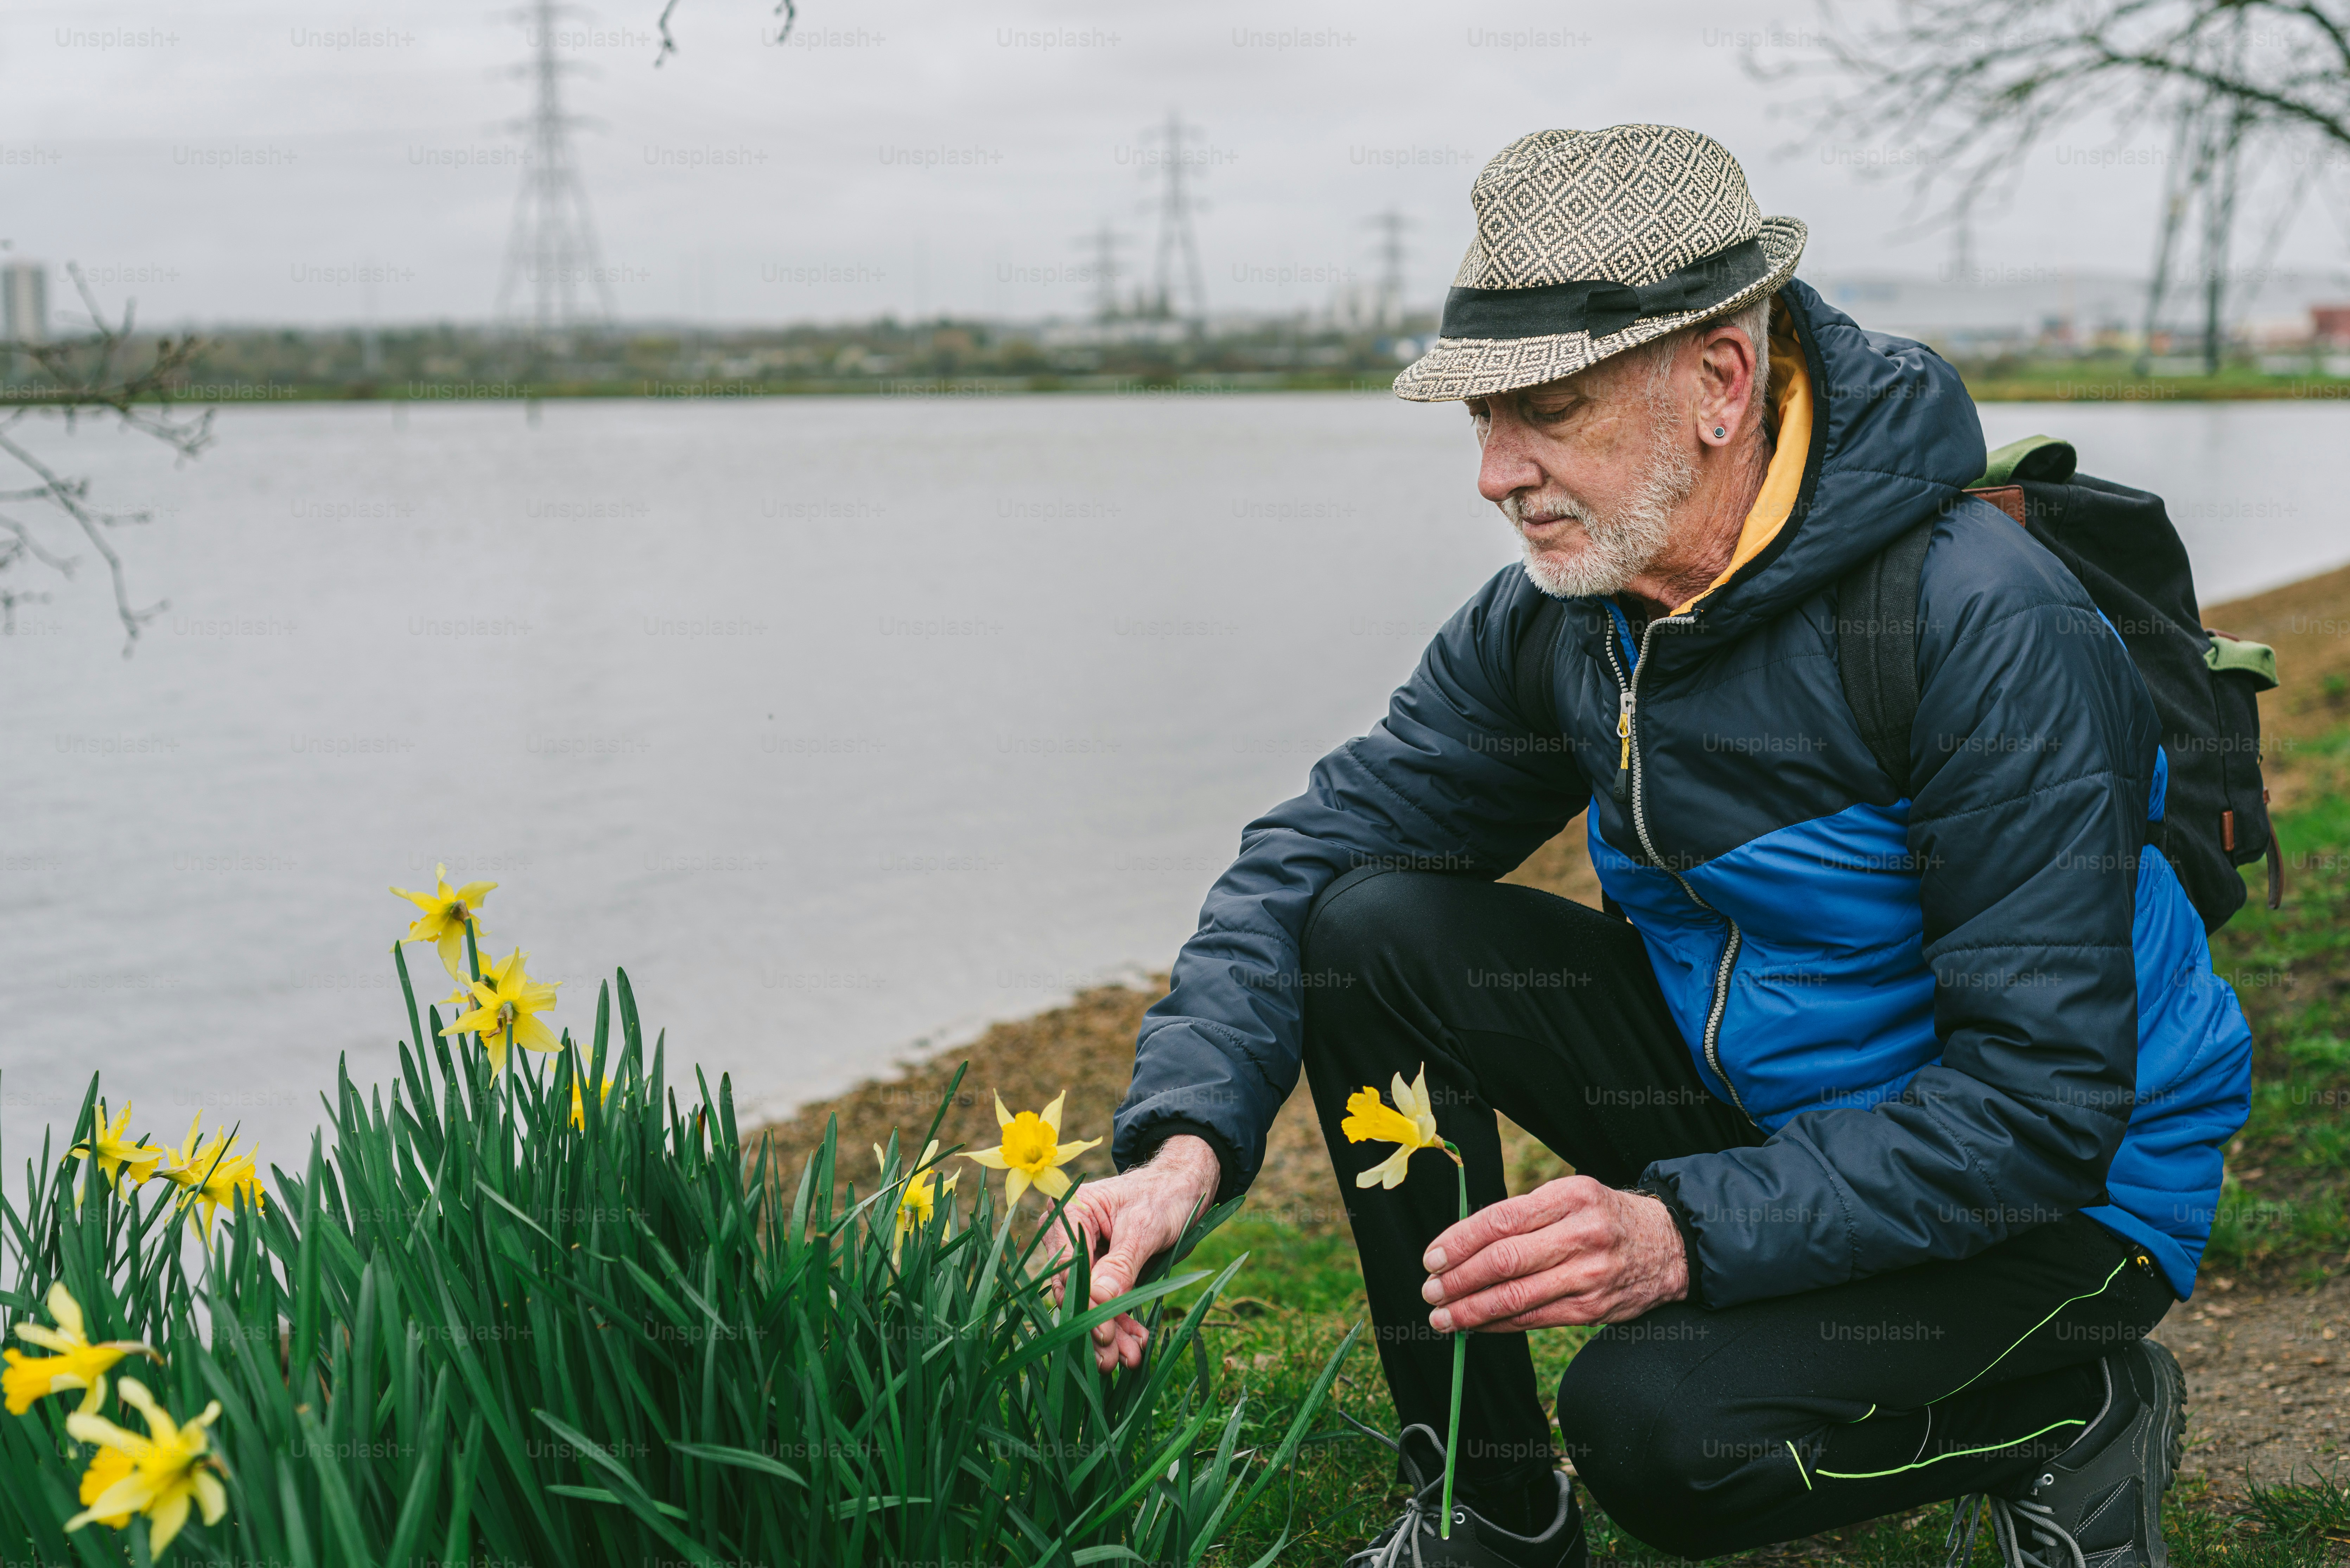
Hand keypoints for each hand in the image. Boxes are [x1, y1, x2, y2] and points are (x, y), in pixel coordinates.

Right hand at [1036, 1133, 1219, 1371]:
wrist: (1187, 1187)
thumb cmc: (1165, 1195)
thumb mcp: (1145, 1227)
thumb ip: (1121, 1264)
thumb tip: (1098, 1300)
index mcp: (1071, 1212)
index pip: (1070, 1267)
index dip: (1085, 1304)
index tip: (1102, 1335)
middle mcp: (1070, 1234)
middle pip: (1077, 1289)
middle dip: (1097, 1325)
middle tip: (1112, 1360)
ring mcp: (1087, 1255)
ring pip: (1091, 1301)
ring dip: (1110, 1332)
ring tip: (1129, 1359)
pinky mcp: (1104, 1270)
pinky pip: (1106, 1301)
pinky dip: (1121, 1323)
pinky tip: (1136, 1343)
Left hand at [1418, 1176, 1686, 1331]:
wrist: (1670, 1246)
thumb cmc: (1604, 1217)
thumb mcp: (1570, 1196)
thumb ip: (1523, 1214)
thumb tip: (1461, 1243)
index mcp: (1570, 1197)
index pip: (1501, 1220)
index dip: (1459, 1241)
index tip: (1433, 1256)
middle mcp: (1581, 1235)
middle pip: (1505, 1260)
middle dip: (1459, 1280)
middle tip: (1430, 1289)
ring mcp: (1589, 1275)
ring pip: (1517, 1297)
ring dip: (1471, 1311)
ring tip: (1441, 1316)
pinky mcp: (1592, 1309)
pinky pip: (1534, 1319)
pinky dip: (1499, 1324)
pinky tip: (1475, 1326)